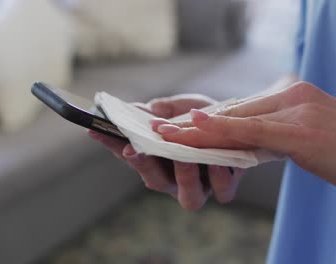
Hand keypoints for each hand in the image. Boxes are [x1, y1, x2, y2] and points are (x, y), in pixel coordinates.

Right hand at [88, 94, 244, 209]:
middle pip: (155, 182)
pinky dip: (219, 177)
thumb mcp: (178, 109)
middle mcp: (176, 179)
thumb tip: (135, 110)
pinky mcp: (227, 186)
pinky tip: (216, 159)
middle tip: (134, 148)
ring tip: (181, 156)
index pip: (130, 155)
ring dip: (183, 176)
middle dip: (143, 166)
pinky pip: (222, 191)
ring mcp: (202, 186)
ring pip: (188, 197)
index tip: (97, 131)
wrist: (239, 120)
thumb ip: (158, 112)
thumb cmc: (203, 117)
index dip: (112, 145)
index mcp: (159, 161)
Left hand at [154, 82, 335, 205]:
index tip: (180, 126)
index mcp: (296, 96)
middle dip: (194, 123)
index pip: (242, 108)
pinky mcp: (303, 132)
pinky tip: (194, 128)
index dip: (208, 119)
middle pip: (233, 111)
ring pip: (236, 119)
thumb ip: (282, 139)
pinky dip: (220, 129)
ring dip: (196, 128)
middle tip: (160, 128)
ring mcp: (298, 112)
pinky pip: (253, 131)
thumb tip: (253, 147)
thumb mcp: (315, 144)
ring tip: (163, 133)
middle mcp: (293, 96)